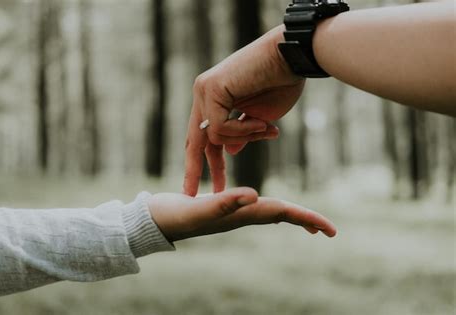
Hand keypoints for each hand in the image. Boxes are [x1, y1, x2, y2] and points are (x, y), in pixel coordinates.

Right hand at [148, 187, 335, 241]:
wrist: (154, 220)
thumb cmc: (175, 216)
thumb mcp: (200, 208)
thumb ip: (226, 202)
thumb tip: (256, 195)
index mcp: (242, 214)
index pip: (282, 213)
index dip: (307, 218)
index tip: (331, 230)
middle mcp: (241, 215)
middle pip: (281, 216)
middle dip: (305, 221)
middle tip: (328, 230)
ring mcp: (232, 213)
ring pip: (268, 213)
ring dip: (289, 215)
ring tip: (305, 221)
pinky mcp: (223, 206)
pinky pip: (252, 206)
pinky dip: (266, 205)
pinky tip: (262, 203)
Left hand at [183, 25, 304, 195]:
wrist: (292, 58)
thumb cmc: (281, 84)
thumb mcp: (259, 119)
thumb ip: (241, 135)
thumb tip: (228, 152)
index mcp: (214, 101)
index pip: (204, 137)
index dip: (206, 162)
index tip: (209, 185)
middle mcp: (204, 94)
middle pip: (194, 140)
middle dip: (195, 169)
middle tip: (190, 194)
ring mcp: (204, 90)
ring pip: (214, 137)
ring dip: (244, 138)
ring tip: (266, 128)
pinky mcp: (211, 88)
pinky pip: (221, 127)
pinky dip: (243, 130)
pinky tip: (260, 122)